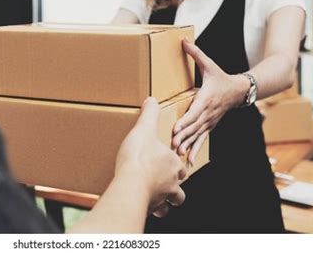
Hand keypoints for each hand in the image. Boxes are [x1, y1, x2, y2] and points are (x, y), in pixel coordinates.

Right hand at [115, 97, 186, 217]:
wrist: (131, 183)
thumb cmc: (139, 157)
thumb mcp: (144, 129)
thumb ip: (149, 114)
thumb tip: (152, 100)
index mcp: (173, 164)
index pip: (181, 168)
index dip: (177, 167)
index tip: (170, 164)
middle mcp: (171, 183)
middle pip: (180, 191)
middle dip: (175, 189)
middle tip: (164, 184)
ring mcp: (162, 198)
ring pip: (170, 205)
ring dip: (165, 203)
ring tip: (156, 198)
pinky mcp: (150, 209)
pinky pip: (154, 212)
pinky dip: (150, 210)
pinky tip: (142, 205)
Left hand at [172, 40, 249, 162]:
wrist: (241, 90)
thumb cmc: (222, 77)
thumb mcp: (210, 65)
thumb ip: (196, 54)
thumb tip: (183, 40)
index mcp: (206, 98)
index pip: (195, 111)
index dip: (185, 120)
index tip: (175, 128)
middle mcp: (208, 112)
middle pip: (195, 126)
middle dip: (183, 136)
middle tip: (172, 145)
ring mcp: (210, 121)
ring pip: (198, 135)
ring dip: (188, 145)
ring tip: (178, 155)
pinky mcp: (210, 126)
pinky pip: (202, 140)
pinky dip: (196, 150)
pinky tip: (188, 161)